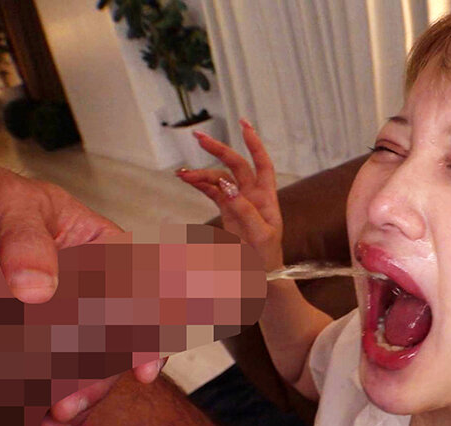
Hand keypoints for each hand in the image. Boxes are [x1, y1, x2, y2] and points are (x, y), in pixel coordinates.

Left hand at [0, 169, 167, 425]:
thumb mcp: (12, 206)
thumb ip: (26, 241)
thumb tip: (36, 289)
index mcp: (108, 249)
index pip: (146, 292)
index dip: (152, 332)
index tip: (143, 370)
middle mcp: (101, 284)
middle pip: (119, 338)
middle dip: (100, 377)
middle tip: (69, 405)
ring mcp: (74, 313)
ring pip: (92, 362)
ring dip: (79, 398)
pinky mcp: (46, 335)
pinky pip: (62, 371)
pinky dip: (66, 400)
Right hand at [176, 119, 284, 270]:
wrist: (260, 276)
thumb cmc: (266, 257)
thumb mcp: (259, 235)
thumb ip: (244, 210)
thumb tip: (228, 186)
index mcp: (266, 198)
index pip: (262, 164)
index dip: (254, 143)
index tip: (244, 124)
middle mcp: (253, 195)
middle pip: (236, 165)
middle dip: (219, 150)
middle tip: (199, 138)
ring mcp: (239, 202)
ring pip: (219, 179)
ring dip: (202, 174)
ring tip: (183, 174)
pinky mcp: (227, 211)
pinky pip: (212, 192)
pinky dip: (199, 184)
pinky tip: (185, 178)